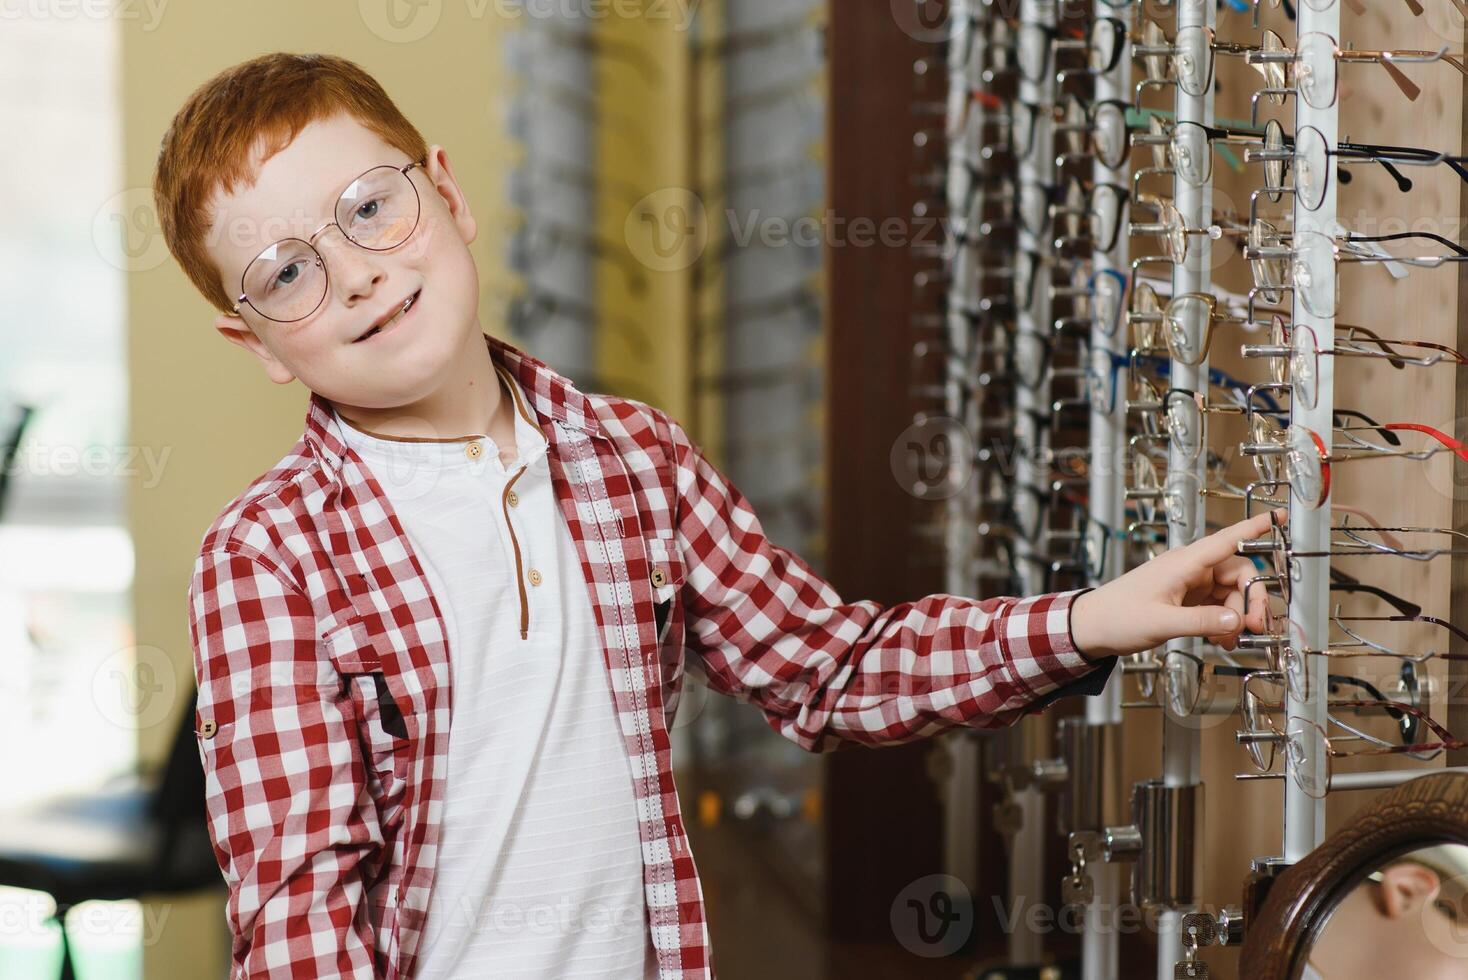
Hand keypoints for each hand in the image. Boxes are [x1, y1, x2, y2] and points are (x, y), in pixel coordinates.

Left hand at [1069, 509, 1279, 659]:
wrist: (1092, 627)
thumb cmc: (1118, 616)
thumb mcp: (1161, 622)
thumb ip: (1200, 622)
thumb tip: (1236, 621)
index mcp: (1184, 563)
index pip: (1226, 540)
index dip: (1255, 528)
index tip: (1280, 517)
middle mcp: (1191, 569)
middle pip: (1240, 575)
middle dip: (1252, 601)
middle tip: (1254, 628)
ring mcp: (1191, 585)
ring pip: (1232, 595)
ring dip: (1237, 618)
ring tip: (1229, 641)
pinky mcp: (1188, 601)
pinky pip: (1219, 608)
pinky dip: (1224, 624)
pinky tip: (1220, 640)